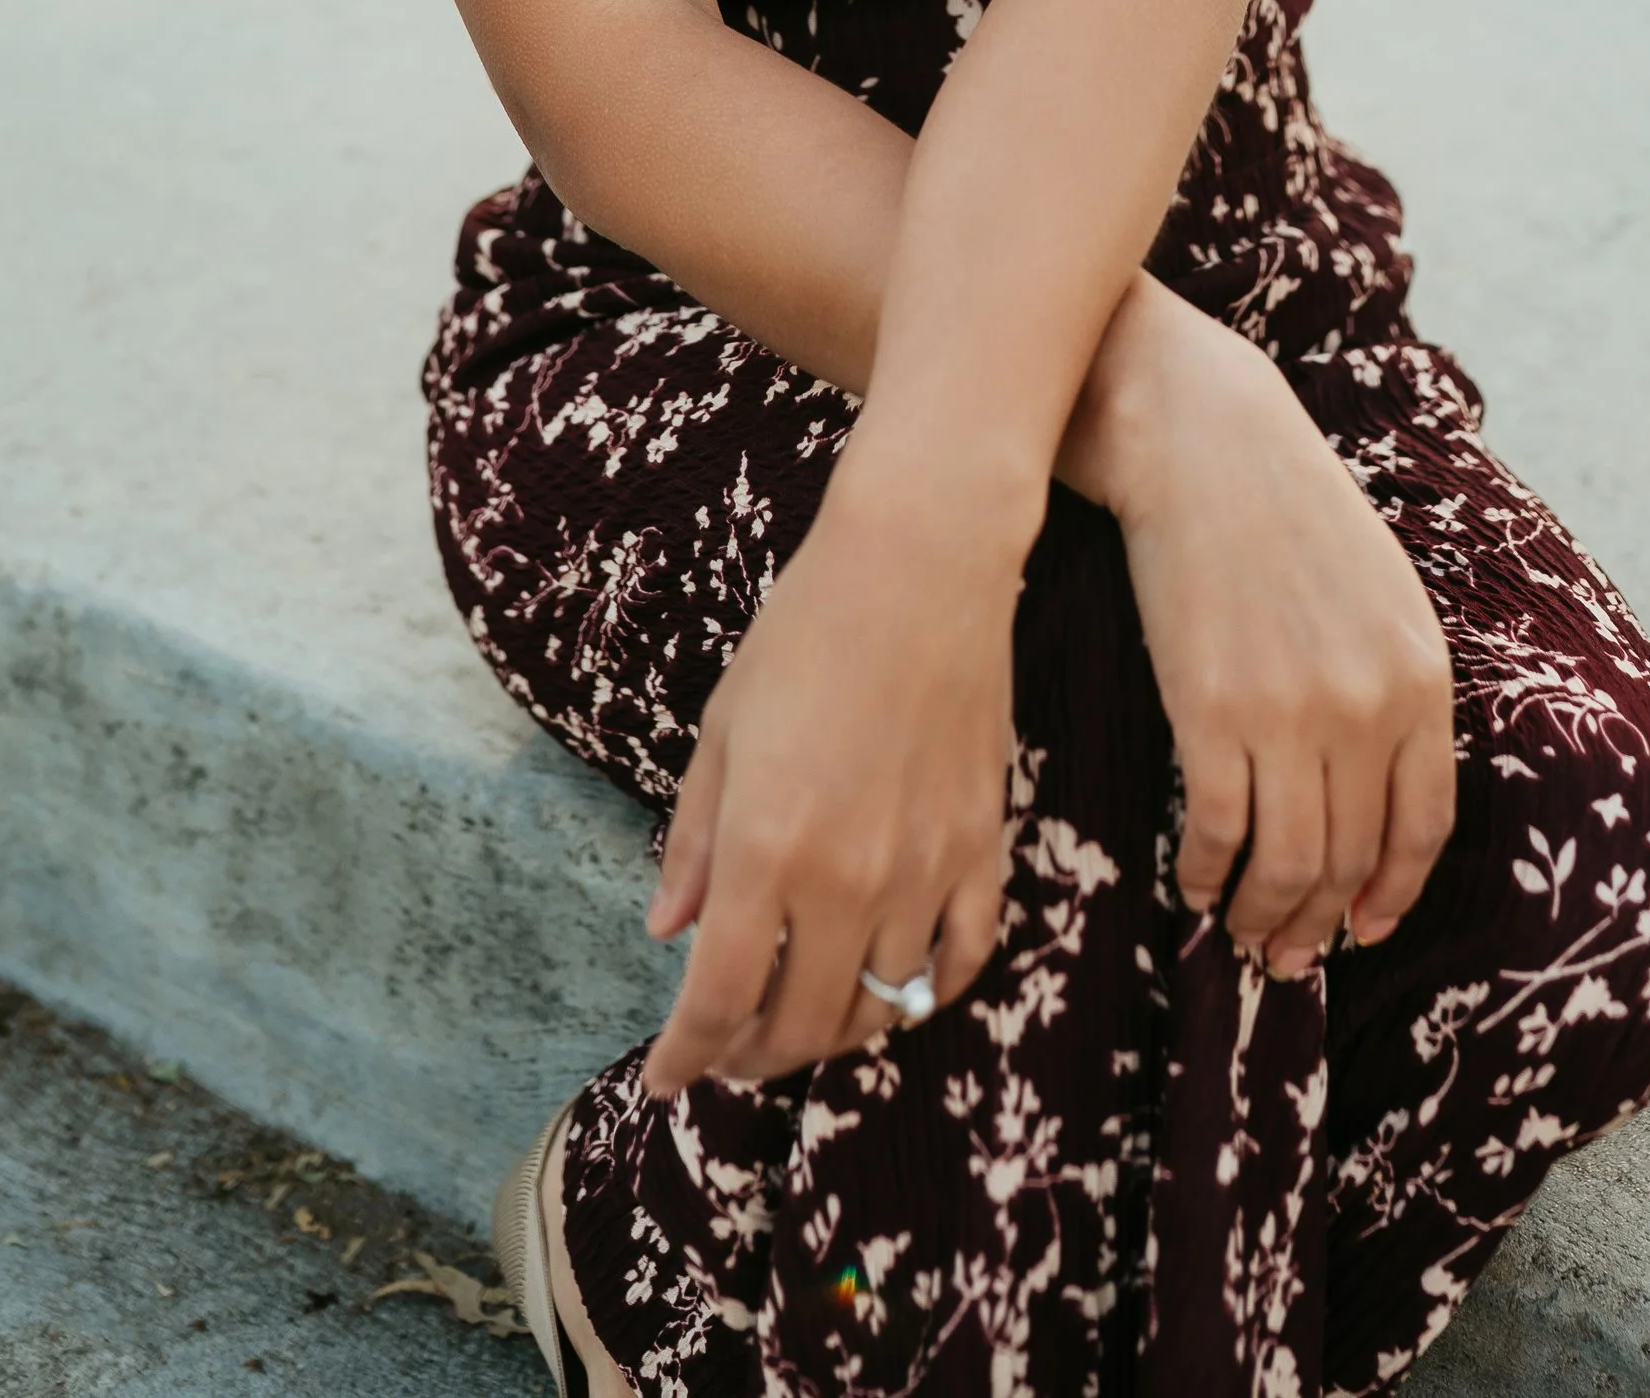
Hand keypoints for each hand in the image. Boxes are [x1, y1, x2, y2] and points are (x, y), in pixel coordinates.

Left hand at [641, 462, 1023, 1096]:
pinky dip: (925, 996)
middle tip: (726, 1052)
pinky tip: (893, 989)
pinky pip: (961, 962)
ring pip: (880, 1009)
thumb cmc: (806, 631)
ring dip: (831, 1033)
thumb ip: (698, 842)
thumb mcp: (724, 730)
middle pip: (799, 1024)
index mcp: (767, 850)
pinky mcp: (983, 850)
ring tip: (799, 1019)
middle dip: (751, 1058)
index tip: (665, 1081)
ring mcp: (925, 872)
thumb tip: (670, 931)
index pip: (719, 1001)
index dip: (686, 1058)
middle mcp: (848, 881)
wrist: (921, 567)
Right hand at [1076, 287, 1454, 977]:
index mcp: (1421, 678)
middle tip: (1289, 956)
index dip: (1391, 894)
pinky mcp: (1211, 712)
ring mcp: (1289, 714)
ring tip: (1241, 932)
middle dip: (1320, 926)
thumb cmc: (1290, 512)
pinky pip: (1218, 831)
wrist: (1205, 443)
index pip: (1424, 829)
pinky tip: (1195, 883)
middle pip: (1351, 860)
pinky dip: (1207, 875)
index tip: (1362, 930)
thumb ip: (1396, 688)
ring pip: (1287, 866)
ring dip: (1264, 917)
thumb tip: (1376, 794)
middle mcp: (1367, 709)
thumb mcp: (1383, 593)